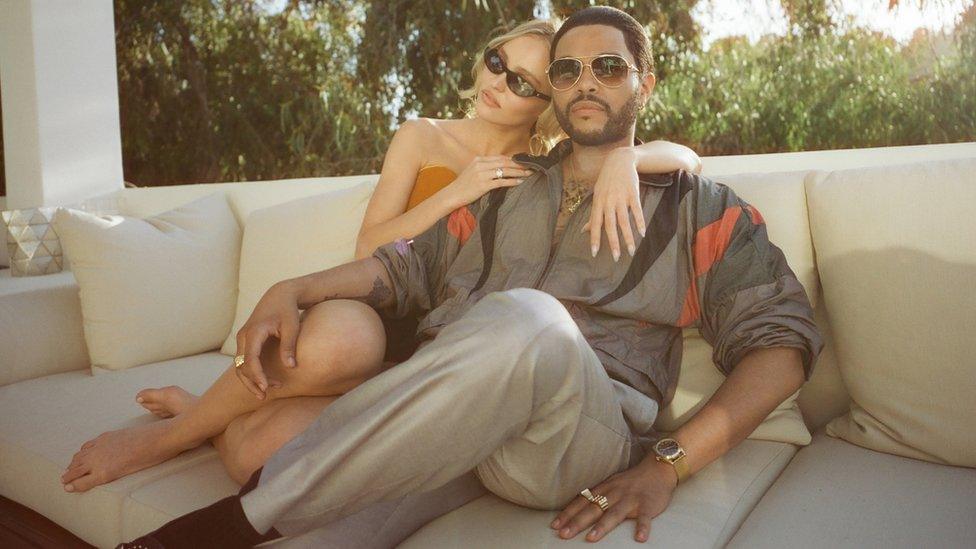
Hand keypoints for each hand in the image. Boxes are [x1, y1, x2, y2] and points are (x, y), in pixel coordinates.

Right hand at [234, 281, 301, 399]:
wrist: (279, 295)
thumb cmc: (287, 310)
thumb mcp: (292, 327)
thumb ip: (289, 347)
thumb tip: (291, 367)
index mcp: (254, 332)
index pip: (251, 359)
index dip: (257, 375)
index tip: (266, 388)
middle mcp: (243, 335)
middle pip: (241, 365)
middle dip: (252, 381)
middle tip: (266, 394)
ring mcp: (242, 338)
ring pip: (239, 365)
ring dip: (250, 379)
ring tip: (265, 392)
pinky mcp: (245, 340)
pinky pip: (243, 360)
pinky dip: (251, 372)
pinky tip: (264, 381)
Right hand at [445, 156, 532, 207]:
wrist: (451, 195)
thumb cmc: (463, 186)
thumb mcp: (472, 172)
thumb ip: (484, 168)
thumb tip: (499, 169)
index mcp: (479, 159)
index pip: (500, 157)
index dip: (513, 160)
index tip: (523, 162)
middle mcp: (480, 164)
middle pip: (504, 162)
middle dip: (519, 164)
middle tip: (530, 167)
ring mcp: (482, 174)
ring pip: (505, 170)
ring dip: (518, 172)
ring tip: (528, 174)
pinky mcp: (483, 184)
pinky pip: (501, 181)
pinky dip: (512, 181)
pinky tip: (519, 182)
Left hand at [549, 460, 677, 542]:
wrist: (658, 469)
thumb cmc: (631, 481)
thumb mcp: (610, 484)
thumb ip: (596, 495)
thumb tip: (576, 508)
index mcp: (604, 488)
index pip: (582, 501)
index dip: (568, 513)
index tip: (555, 525)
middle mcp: (615, 493)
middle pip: (593, 508)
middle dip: (577, 522)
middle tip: (564, 534)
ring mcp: (631, 499)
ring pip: (615, 513)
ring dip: (602, 526)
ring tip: (591, 538)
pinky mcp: (648, 505)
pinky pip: (645, 518)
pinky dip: (643, 528)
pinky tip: (639, 539)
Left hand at [581, 148, 644, 261]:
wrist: (619, 161)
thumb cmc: (606, 181)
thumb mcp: (597, 196)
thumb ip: (593, 215)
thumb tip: (583, 231)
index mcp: (598, 203)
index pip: (595, 224)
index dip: (594, 239)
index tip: (594, 254)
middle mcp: (608, 201)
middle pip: (610, 225)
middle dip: (613, 243)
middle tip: (616, 258)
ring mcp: (620, 197)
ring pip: (624, 221)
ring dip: (628, 237)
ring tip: (631, 251)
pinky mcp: (632, 194)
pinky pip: (636, 210)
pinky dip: (639, 222)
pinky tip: (642, 233)